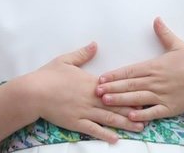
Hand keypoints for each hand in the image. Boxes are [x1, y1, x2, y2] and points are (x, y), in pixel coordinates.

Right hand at [25, 42, 144, 142]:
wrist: (32, 92)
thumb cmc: (48, 75)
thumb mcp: (66, 60)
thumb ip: (83, 53)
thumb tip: (95, 44)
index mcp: (91, 83)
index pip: (116, 88)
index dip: (131, 92)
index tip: (145, 93)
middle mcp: (91, 98)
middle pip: (116, 105)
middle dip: (134, 110)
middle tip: (150, 113)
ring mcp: (84, 111)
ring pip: (108, 119)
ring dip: (125, 123)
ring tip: (140, 127)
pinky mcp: (75, 123)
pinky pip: (93, 129)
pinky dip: (105, 134)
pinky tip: (115, 139)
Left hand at [96, 18, 183, 121]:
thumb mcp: (178, 45)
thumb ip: (164, 33)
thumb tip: (156, 19)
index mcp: (155, 66)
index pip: (130, 71)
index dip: (114, 75)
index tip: (101, 78)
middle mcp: (155, 81)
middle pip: (129, 85)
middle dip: (111, 88)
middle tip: (95, 91)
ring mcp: (161, 95)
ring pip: (137, 98)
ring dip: (120, 100)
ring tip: (106, 101)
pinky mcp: (169, 107)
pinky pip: (152, 112)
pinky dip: (141, 114)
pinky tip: (130, 116)